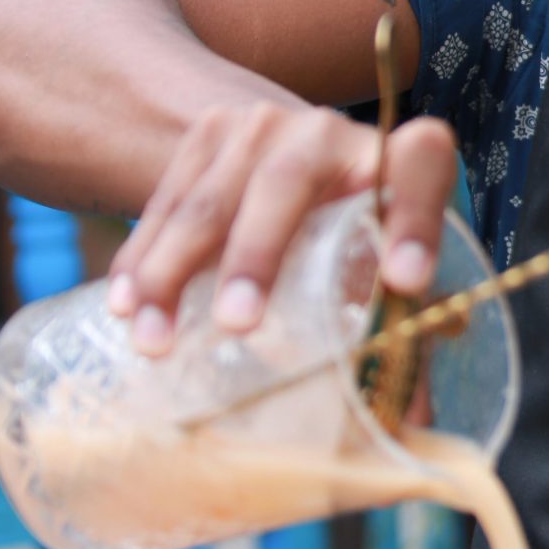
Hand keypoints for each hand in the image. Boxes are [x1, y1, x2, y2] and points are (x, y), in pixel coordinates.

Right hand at [106, 101, 459, 355]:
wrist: (298, 156)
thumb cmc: (358, 233)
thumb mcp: (387, 263)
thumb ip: (403, 328)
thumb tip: (408, 423)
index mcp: (398, 160)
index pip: (422, 165)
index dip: (416, 223)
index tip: (408, 281)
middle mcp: (330, 132)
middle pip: (287, 181)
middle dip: (258, 253)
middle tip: (240, 325)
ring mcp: (259, 126)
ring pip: (210, 200)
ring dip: (173, 272)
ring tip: (155, 342)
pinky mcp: (205, 134)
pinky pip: (165, 201)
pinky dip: (141, 257)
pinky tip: (125, 305)